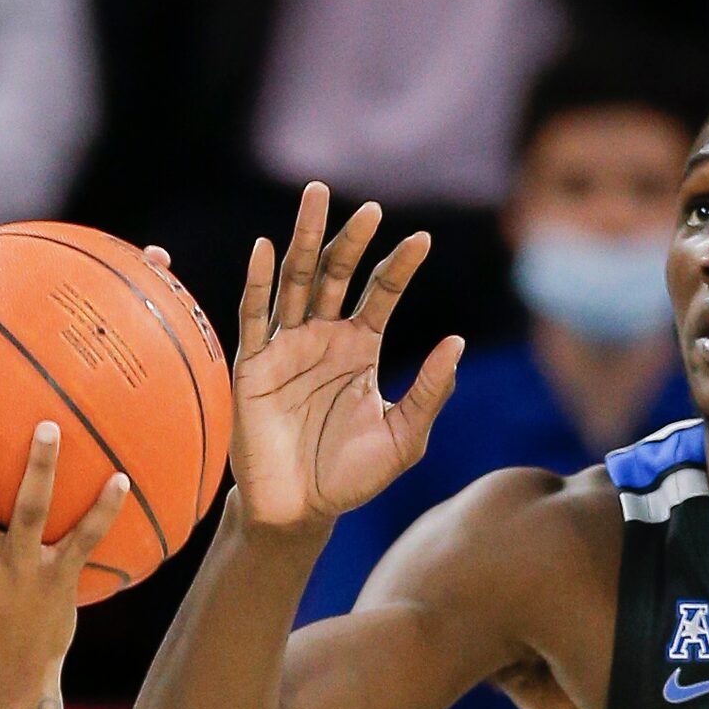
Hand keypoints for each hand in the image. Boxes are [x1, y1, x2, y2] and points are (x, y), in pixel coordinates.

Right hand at [230, 184, 461, 530]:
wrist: (299, 512)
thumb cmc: (351, 475)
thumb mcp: (404, 437)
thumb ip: (429, 391)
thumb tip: (456, 342)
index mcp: (360, 347)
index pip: (382, 293)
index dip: (399, 266)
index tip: (423, 238)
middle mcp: (323, 337)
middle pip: (337, 274)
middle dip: (350, 238)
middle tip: (369, 207)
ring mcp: (286, 346)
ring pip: (296, 281)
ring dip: (305, 240)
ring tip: (316, 197)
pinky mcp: (253, 365)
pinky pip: (254, 316)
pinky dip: (257, 281)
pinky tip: (264, 248)